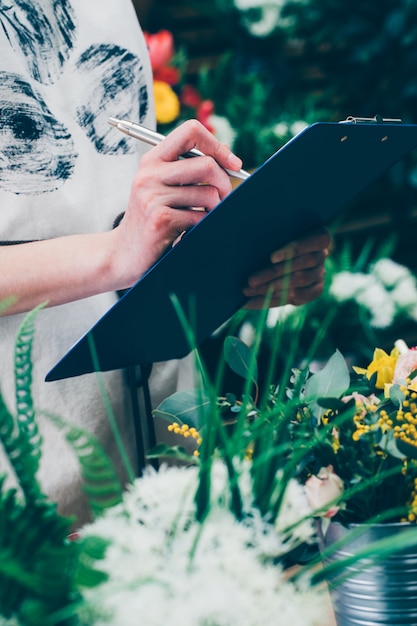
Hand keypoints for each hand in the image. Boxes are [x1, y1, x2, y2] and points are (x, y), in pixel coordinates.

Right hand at [112, 119, 242, 287]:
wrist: (124, 254)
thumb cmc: (152, 220)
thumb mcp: (163, 188)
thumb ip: (188, 170)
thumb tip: (229, 158)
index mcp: (152, 160)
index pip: (190, 131)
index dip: (217, 145)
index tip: (233, 163)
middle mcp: (149, 174)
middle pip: (206, 164)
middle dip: (225, 183)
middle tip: (226, 197)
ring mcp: (152, 197)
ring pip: (208, 194)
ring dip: (214, 209)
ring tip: (203, 218)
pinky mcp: (160, 220)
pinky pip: (200, 218)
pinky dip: (203, 226)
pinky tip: (190, 231)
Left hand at [242, 227, 330, 309]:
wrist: (277, 252)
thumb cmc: (273, 240)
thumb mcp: (273, 236)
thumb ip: (269, 240)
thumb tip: (247, 245)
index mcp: (317, 235)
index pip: (317, 240)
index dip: (294, 249)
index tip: (272, 258)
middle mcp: (322, 254)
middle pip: (303, 263)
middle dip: (273, 273)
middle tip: (251, 281)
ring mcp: (320, 273)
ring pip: (299, 281)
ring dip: (271, 287)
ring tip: (249, 291)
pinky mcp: (315, 290)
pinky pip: (299, 297)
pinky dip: (277, 298)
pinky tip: (259, 298)